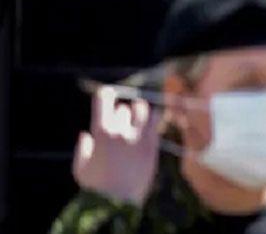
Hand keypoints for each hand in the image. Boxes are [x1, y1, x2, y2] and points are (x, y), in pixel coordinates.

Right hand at [73, 86, 160, 205]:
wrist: (117, 202)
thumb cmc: (95, 188)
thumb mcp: (81, 169)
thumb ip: (82, 150)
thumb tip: (86, 135)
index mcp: (101, 133)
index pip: (103, 101)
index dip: (104, 95)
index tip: (106, 94)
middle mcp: (120, 131)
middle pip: (123, 109)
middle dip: (121, 114)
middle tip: (122, 120)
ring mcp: (138, 137)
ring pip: (142, 110)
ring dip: (139, 110)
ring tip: (139, 114)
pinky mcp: (151, 145)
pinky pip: (155, 123)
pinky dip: (152, 119)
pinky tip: (151, 122)